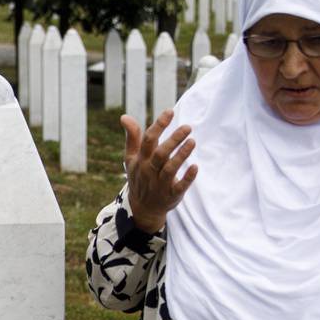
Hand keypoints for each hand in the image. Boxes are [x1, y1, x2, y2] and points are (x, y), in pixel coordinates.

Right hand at [120, 108, 198, 233]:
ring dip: (181, 155)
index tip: (170, 111)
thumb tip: (124, 116)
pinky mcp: (171, 195)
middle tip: (188, 127)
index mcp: (141, 159)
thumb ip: (132, 137)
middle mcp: (149, 171)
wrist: (142, 207)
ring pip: (170, 169)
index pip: (148, 140)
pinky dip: (187, 178)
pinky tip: (195, 167)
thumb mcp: (132, 158)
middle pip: (160, 154)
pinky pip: (179, 187)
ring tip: (192, 142)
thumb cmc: (140, 176)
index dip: (159, 125)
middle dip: (173, 140)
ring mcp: (160, 184)